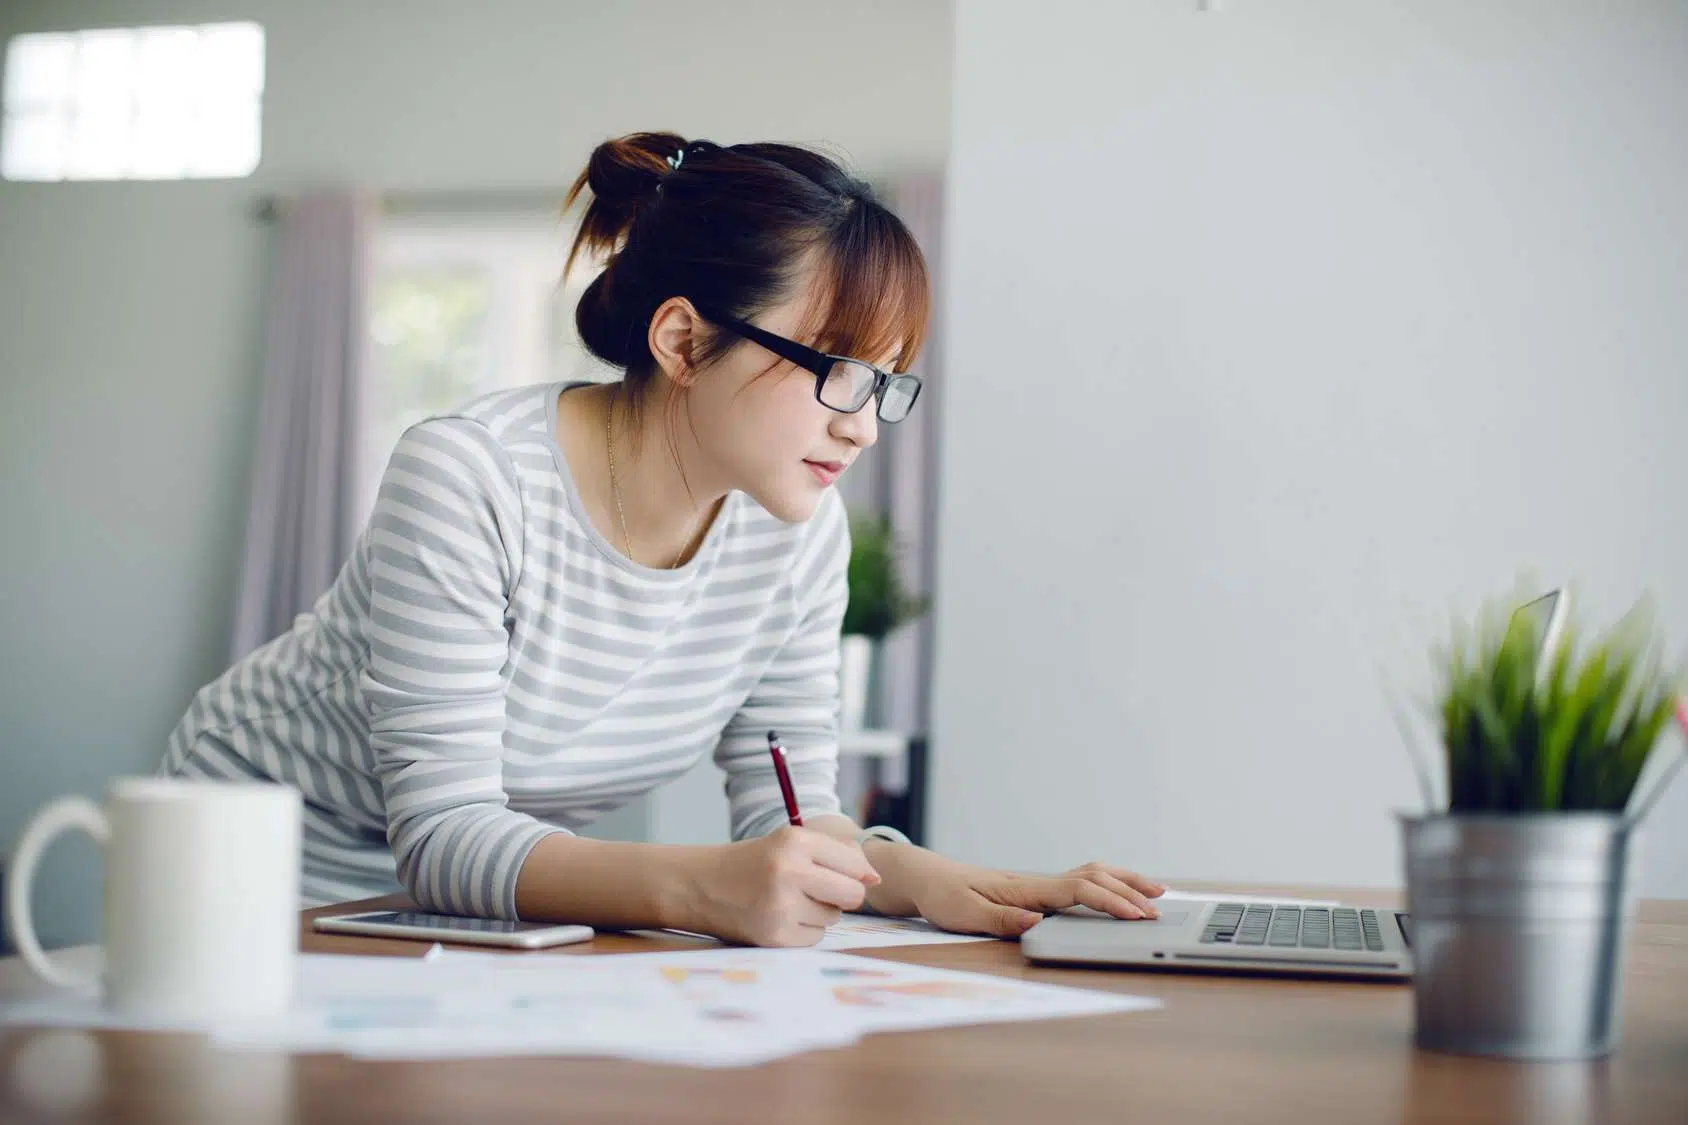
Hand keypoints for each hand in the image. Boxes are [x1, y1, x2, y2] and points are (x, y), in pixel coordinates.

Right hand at [680, 826, 880, 946]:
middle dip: (842, 894)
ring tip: (789, 900)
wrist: (700, 885)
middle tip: (819, 889)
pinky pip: (815, 937)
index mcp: (794, 841)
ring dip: (819, 912)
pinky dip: (803, 930)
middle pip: (853, 894)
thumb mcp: (789, 842)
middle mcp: (788, 871)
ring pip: (834, 917)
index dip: (856, 872)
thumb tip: (875, 878)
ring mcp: (781, 906)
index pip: (855, 863)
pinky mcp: (775, 936)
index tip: (842, 873)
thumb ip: (835, 854)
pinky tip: (779, 916)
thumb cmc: (753, 862)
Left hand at [908, 859, 1166, 938]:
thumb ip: (1001, 919)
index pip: (1078, 890)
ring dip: (1125, 880)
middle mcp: (1036, 882)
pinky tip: (1120, 890)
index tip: (1135, 916)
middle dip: (1129, 892)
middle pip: (1094, 878)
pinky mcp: (1036, 889)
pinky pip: (1081, 880)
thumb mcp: (965, 914)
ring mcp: (1038, 882)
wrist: (928, 878)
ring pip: (1091, 873)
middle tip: (1158, 910)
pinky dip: (1108, 882)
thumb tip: (1037, 921)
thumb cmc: (944, 896)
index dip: (1110, 902)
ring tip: (1156, 891)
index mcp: (1025, 888)